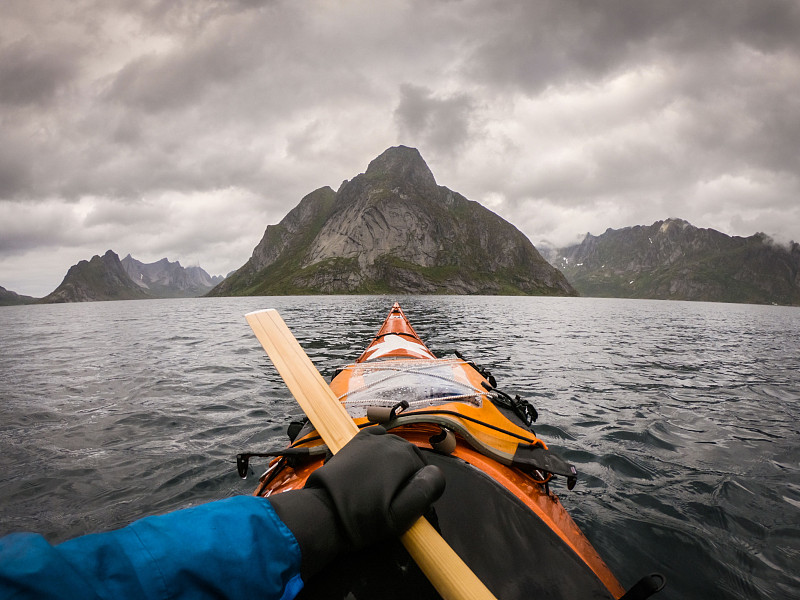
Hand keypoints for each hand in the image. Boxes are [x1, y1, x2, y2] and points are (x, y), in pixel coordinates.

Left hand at [269, 426, 444, 577]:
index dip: (419, 492)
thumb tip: (436, 474)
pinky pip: (378, 437)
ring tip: (381, 487)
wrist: (323, 513)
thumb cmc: (362, 519)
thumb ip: (423, 493)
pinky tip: (375, 462)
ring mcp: (371, 439)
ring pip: (396, 449)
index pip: (427, 473)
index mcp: (405, 458)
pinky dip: (381, 447)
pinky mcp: (356, 441)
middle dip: (408, 477)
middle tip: (392, 500)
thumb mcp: (399, 516)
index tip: (405, 507)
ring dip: (394, 464)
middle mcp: (390, 442)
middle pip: (412, 459)